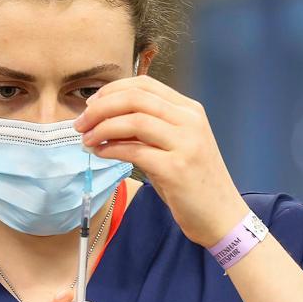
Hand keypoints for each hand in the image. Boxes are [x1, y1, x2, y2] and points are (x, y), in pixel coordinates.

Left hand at [73, 75, 249, 247]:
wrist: (222, 216)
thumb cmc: (194, 183)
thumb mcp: (175, 146)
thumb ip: (148, 129)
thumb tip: (106, 120)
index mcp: (190, 110)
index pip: (144, 85)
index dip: (112, 91)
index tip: (92, 105)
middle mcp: (190, 121)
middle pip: (135, 98)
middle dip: (100, 108)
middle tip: (80, 123)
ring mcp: (186, 144)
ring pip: (133, 120)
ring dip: (102, 128)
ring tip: (87, 140)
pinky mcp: (177, 169)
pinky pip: (135, 150)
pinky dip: (111, 149)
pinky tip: (100, 154)